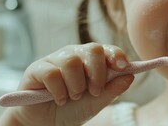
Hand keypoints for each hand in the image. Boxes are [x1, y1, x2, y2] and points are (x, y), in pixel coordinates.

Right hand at [0, 43, 133, 125]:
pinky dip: (59, 90)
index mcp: (90, 60)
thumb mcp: (96, 102)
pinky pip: (51, 73)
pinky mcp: (37, 69)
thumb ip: (112, 90)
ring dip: (76, 84)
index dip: (116, 54)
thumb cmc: (72, 110)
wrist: (46, 124)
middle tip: (94, 91)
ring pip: (71, 61)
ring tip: (73, 97)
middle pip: (92, 49)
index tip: (123, 66)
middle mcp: (74, 55)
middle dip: (97, 72)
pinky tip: (59, 99)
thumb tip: (130, 75)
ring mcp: (55, 60)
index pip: (106, 49)